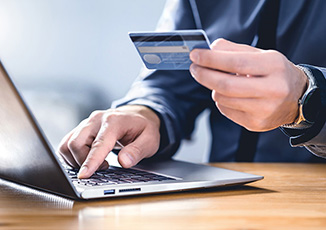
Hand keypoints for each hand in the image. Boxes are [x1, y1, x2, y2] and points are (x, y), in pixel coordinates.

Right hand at [57, 105, 160, 178]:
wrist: (138, 115)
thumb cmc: (144, 128)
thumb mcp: (150, 140)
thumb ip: (137, 151)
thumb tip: (123, 162)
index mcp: (114, 121)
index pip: (98, 144)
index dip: (90, 161)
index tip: (84, 176)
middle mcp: (96, 120)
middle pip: (76, 143)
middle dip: (83, 162)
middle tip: (104, 168)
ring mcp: (86, 123)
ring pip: (68, 144)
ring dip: (76, 160)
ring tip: (97, 163)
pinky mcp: (80, 128)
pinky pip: (67, 144)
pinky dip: (72, 156)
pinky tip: (86, 160)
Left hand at [189, 38, 307, 131]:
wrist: (297, 98)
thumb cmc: (275, 73)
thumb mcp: (261, 55)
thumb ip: (235, 50)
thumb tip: (210, 49)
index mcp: (274, 67)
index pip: (235, 62)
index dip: (211, 59)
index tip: (195, 55)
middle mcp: (272, 90)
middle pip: (226, 85)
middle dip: (204, 75)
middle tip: (194, 68)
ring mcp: (264, 110)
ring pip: (222, 99)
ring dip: (213, 88)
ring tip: (219, 81)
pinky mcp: (255, 124)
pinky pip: (225, 110)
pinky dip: (221, 100)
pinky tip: (230, 95)